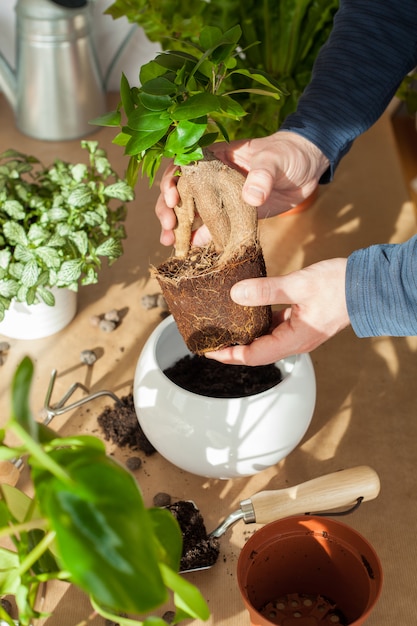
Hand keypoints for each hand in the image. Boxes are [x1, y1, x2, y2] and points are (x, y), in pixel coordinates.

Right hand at [155, 131, 329, 246]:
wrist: (308, 169)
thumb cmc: (289, 154)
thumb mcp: (275, 159)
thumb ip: (262, 175)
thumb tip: (250, 197)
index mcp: (216, 156)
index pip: (183, 164)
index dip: (171, 180)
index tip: (171, 197)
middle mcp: (212, 176)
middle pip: (180, 190)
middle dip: (168, 208)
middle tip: (168, 226)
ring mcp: (221, 197)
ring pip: (191, 211)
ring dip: (178, 226)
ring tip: (170, 242)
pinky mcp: (232, 216)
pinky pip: (212, 228)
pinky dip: (200, 238)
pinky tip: (190, 250)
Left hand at [205, 258, 349, 365]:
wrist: (368, 284)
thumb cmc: (339, 286)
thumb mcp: (299, 285)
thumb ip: (267, 290)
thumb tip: (236, 294)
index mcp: (295, 339)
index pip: (254, 356)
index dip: (229, 355)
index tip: (209, 351)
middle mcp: (296, 341)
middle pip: (257, 352)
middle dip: (233, 350)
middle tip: (210, 341)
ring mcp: (299, 332)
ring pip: (266, 340)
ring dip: (245, 336)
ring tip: (224, 327)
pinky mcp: (302, 321)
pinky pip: (275, 327)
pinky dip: (259, 322)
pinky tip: (247, 309)